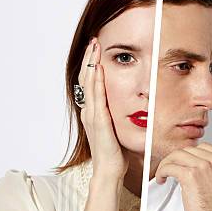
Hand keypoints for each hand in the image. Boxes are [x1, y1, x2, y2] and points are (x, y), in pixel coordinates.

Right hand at [78, 38, 128, 180]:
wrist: (109, 170)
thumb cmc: (114, 153)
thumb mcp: (114, 129)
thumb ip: (115, 115)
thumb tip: (125, 105)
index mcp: (92, 112)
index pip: (90, 83)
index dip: (91, 65)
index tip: (95, 50)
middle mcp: (89, 111)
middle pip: (86, 78)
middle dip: (89, 58)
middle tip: (93, 40)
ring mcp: (92, 116)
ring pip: (89, 83)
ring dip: (91, 63)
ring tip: (94, 47)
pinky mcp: (99, 121)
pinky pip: (97, 97)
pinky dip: (97, 81)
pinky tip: (98, 68)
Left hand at [154, 142, 211, 210]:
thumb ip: (211, 170)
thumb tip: (191, 163)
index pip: (202, 147)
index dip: (188, 156)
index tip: (180, 163)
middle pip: (188, 150)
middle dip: (175, 159)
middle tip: (169, 170)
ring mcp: (204, 166)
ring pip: (177, 155)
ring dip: (166, 164)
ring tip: (164, 175)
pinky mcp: (191, 175)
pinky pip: (170, 166)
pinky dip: (162, 172)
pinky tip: (162, 179)